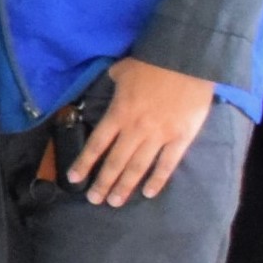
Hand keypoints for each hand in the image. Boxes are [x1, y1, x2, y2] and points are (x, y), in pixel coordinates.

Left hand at [67, 57, 219, 206]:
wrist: (187, 61)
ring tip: (115, 202)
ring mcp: (159, 136)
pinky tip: (148, 193)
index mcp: (119, 114)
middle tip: (95, 200)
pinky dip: (157, 180)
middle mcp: (136, 129)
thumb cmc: (152, 63)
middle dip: (103, 183)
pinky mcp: (181, 138)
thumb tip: (107, 82)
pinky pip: (167, 164)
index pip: (97, 144)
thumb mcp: (122, 69)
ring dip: (125, 186)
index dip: (84, 163)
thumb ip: (112, 81)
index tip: (74, 179)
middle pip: (115, 161)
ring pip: (138, 167)